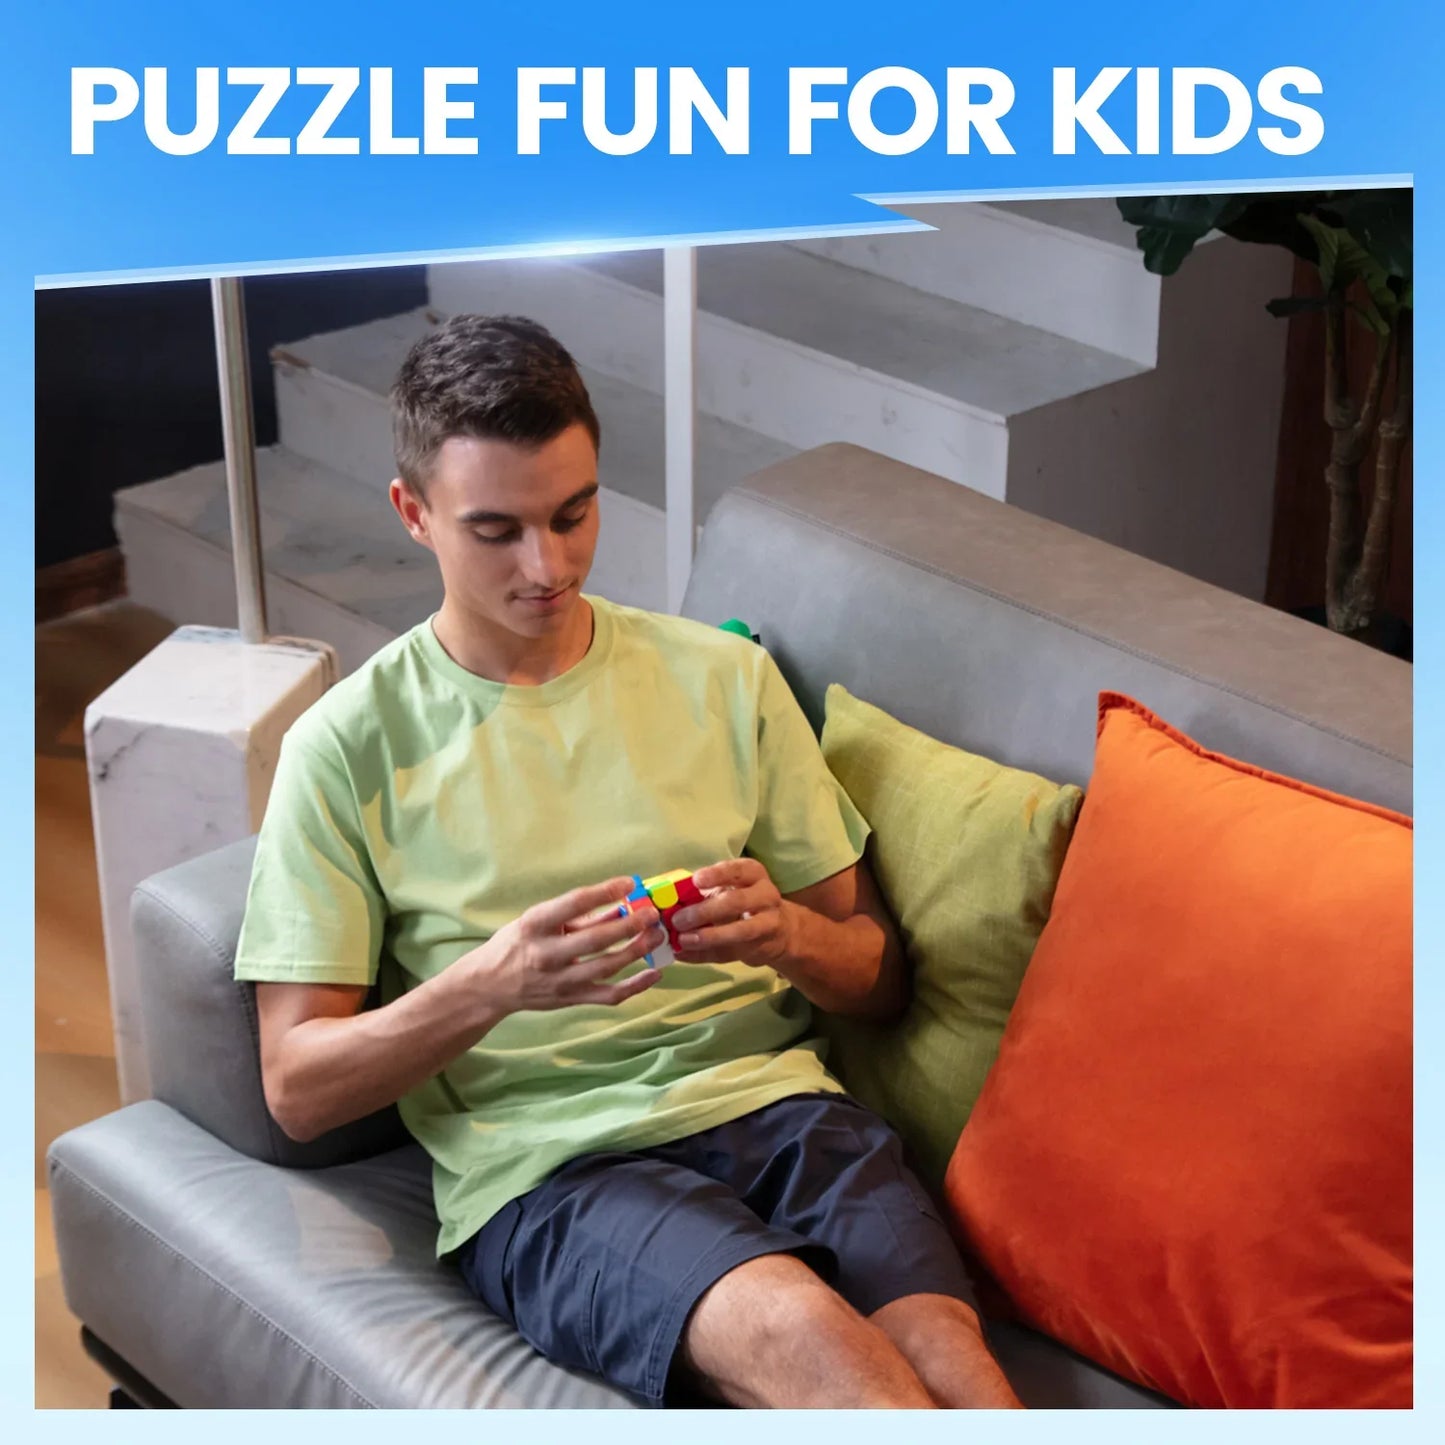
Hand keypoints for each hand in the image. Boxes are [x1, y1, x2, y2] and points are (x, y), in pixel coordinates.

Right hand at [465, 877, 665, 1013]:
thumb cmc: (517, 944)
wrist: (489, 985)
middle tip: (652, 913)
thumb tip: (620, 902)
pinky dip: (635, 986)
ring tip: (656, 936)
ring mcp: (559, 980)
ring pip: (606, 967)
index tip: (630, 882)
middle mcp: (545, 954)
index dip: (604, 892)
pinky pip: (609, 995)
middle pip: (596, 940)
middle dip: (629, 925)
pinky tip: (654, 973)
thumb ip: (578, 915)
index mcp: (534, 925)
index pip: (573, 903)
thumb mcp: (538, 920)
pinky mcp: (570, 1000)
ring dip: (636, 950)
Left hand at [669, 858, 796, 970]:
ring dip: (709, 937)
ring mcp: (768, 923)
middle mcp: (766, 895)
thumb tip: (666, 904)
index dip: (717, 874)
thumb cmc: (743, 902)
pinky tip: (685, 954)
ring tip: (683, 941)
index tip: (696, 880)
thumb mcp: (728, 889)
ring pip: (740, 931)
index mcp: (754, 874)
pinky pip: (732, 953)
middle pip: (737, 901)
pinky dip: (706, 954)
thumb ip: (702, 894)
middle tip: (678, 920)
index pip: (738, 869)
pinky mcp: (760, 948)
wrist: (779, 931)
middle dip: (705, 911)